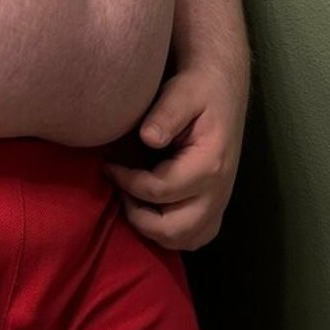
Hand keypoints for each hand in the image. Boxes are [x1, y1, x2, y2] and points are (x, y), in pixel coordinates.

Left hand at [104, 61, 247, 250]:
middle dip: (137, 215)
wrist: (222, 90)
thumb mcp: (182, 91)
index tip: (107, 165)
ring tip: (132, 199)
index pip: (159, 190)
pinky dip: (171, 233)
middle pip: (173, 229)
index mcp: (209, 165)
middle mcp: (219, 192)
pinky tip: (152, 210)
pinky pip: (195, 238)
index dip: (126, 182)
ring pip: (184, 240)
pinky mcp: (217, 208)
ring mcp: (220, 204)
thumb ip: (166, 114)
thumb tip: (148, 138)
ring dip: (152, 229)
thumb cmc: (198, 89)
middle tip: (118, 188)